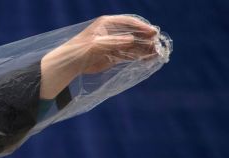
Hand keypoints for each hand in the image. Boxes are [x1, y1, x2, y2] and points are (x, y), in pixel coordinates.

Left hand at [40, 15, 159, 98]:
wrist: (70, 64)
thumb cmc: (80, 51)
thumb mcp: (97, 45)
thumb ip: (114, 42)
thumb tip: (132, 40)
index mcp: (107, 24)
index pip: (128, 22)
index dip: (141, 27)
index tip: (153, 32)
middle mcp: (113, 32)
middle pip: (133, 33)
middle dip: (146, 38)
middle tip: (158, 44)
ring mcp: (114, 44)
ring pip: (133, 44)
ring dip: (145, 48)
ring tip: (157, 53)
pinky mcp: (113, 56)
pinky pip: (129, 54)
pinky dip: (138, 56)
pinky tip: (148, 59)